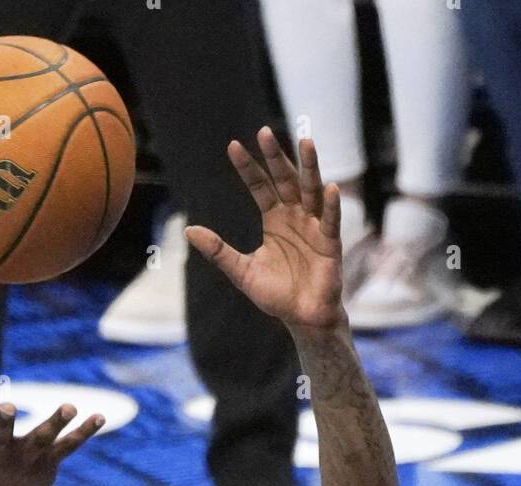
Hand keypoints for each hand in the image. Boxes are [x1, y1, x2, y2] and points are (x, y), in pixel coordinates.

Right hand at [0, 371, 103, 485]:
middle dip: (4, 422)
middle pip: (2, 434)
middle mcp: (3, 449)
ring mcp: (29, 456)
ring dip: (56, 423)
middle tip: (8, 408)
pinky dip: (85, 432)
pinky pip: (70, 445)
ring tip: (70, 407)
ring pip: (44, 438)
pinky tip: (100, 417)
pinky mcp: (51, 460)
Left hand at [185, 129, 344, 331]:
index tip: (232, 146)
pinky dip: (331, 205)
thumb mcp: (241, 271)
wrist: (302, 318)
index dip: (247, 168)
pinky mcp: (330, 243)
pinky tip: (329, 187)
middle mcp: (294, 216)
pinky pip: (331, 220)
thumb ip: (219, 251)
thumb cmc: (276, 295)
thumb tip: (189, 230)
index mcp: (274, 219)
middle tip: (264, 132)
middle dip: (275, 157)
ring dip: (309, 167)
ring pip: (310, 190)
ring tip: (306, 142)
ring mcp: (314, 226)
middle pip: (284, 180)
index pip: (259, 186)